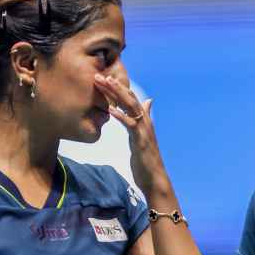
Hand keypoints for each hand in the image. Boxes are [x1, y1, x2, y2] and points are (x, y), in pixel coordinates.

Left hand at [93, 74, 168, 194]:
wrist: (154, 178)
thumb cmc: (147, 159)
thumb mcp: (143, 135)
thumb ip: (145, 118)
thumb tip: (149, 101)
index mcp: (144, 120)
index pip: (131, 98)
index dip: (119, 87)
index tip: (105, 78)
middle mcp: (145, 122)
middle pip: (130, 99)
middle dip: (115, 87)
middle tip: (99, 76)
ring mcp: (144, 130)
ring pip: (131, 107)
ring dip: (117, 94)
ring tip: (105, 84)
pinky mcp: (140, 141)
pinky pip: (130, 125)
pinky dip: (120, 116)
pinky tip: (110, 110)